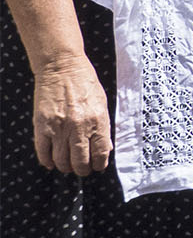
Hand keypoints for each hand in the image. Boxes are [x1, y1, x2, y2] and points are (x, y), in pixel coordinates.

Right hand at [33, 54, 111, 175]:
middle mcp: (78, 127)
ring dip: (65, 167)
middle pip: (80, 161)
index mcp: (97, 120)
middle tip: (83, 169)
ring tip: (68, 165)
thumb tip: (105, 149)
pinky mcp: (42, 126)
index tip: (97, 166)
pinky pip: (43, 152)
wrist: (62, 67)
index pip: (100, 153)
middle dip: (82, 170)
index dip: (99, 164)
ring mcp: (58, 127)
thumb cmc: (85, 83)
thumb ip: (104, 127)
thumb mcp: (102, 104)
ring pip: (61, 160)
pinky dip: (47, 161)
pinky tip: (52, 162)